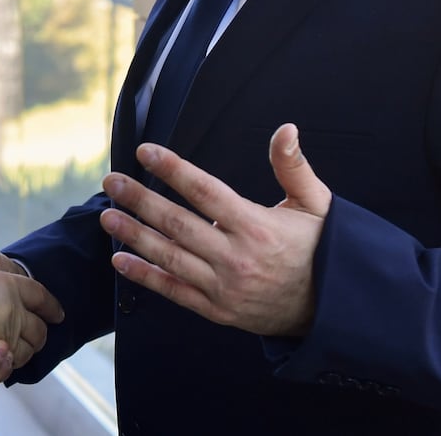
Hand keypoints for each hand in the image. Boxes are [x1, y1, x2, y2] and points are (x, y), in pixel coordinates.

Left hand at [99, 123, 330, 336]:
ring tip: (108, 215)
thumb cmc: (322, 250)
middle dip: (140, 200)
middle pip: (177, 223)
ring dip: (134, 235)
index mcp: (257, 225)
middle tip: (111, 181)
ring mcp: (224, 286)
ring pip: (169, 257)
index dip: (172, 169)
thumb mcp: (317, 205)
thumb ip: (294, 166)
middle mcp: (236, 256)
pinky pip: (174, 291)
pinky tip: (121, 261)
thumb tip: (286, 129)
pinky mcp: (217, 309)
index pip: (205, 191)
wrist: (332, 310)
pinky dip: (145, 276)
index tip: (145, 152)